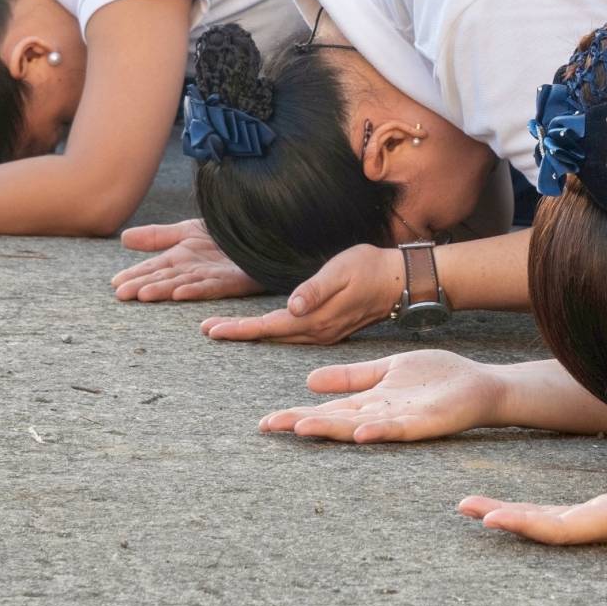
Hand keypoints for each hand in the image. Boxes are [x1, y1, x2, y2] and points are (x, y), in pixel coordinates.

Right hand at [111, 218, 261, 302]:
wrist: (258, 230)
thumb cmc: (223, 233)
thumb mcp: (187, 231)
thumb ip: (158, 237)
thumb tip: (123, 238)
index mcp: (181, 260)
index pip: (153, 268)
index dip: (134, 275)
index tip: (115, 284)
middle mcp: (193, 271)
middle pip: (164, 278)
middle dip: (143, 286)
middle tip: (122, 295)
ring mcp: (213, 277)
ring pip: (184, 284)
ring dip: (164, 290)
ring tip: (144, 294)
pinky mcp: (235, 280)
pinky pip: (213, 286)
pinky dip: (196, 290)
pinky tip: (180, 292)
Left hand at [201, 243, 399, 343]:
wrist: (400, 281)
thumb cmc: (371, 268)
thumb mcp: (342, 271)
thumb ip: (316, 290)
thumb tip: (292, 306)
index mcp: (316, 319)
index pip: (268, 326)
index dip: (239, 328)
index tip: (211, 329)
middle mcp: (317, 332)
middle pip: (269, 335)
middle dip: (238, 333)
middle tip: (206, 329)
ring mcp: (324, 333)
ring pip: (279, 337)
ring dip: (253, 334)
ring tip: (225, 330)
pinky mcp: (329, 329)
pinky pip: (292, 335)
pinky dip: (272, 333)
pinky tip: (262, 330)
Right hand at [259, 349, 507, 442]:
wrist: (479, 386)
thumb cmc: (436, 380)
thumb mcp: (386, 370)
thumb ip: (351, 376)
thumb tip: (309, 380)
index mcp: (369, 402)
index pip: (326, 410)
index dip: (296, 414)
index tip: (265, 420)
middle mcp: (379, 416)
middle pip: (334, 421)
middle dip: (302, 423)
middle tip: (269, 426)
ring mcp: (400, 421)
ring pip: (359, 427)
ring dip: (331, 430)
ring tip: (301, 428)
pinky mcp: (424, 423)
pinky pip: (398, 428)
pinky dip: (378, 430)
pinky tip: (360, 430)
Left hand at [460, 445, 606, 544]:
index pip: (563, 527)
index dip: (527, 524)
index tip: (493, 519)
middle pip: (547, 529)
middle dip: (506, 520)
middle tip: (464, 507)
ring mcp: (606, 522)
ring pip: (550, 524)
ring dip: (513, 517)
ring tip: (475, 508)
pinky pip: (561, 517)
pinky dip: (532, 513)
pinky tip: (513, 509)